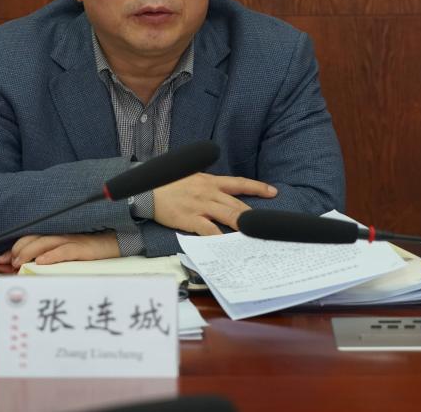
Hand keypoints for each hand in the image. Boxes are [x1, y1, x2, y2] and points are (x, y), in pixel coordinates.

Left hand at [0, 231, 119, 267]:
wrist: (117, 244)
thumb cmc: (92, 253)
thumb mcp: (68, 257)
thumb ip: (50, 261)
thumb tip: (28, 271)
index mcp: (55, 238)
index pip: (29, 239)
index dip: (14, 249)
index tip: (0, 259)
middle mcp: (60, 236)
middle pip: (33, 239)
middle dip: (17, 250)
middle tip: (7, 262)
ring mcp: (71, 241)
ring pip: (45, 243)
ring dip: (29, 252)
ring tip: (18, 263)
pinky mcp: (83, 248)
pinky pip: (65, 250)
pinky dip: (52, 256)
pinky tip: (41, 262)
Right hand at [153, 173, 276, 234]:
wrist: (147, 189)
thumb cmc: (168, 184)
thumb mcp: (191, 176)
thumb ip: (208, 184)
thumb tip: (221, 192)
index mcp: (210, 181)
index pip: (239, 183)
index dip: (258, 188)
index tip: (273, 192)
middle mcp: (209, 192)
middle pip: (238, 204)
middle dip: (254, 216)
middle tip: (267, 225)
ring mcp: (200, 205)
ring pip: (228, 215)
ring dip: (243, 226)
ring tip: (255, 234)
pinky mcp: (190, 218)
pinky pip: (208, 229)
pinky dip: (219, 237)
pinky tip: (227, 244)